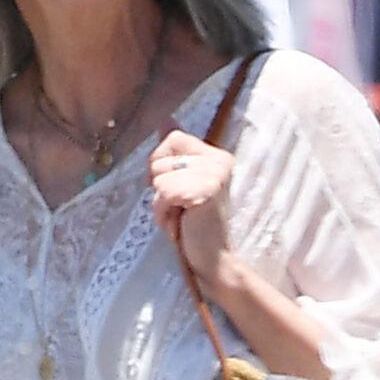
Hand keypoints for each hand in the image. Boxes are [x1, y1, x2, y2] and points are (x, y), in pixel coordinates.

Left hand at [150, 129, 239, 295]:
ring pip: (159, 179)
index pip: (173, 138)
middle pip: (161, 160)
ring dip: (161, 204)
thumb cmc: (195, 224)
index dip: (160, 164)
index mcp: (216, 156)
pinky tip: (179, 223)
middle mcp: (219, 161)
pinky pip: (164, 193)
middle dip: (160, 189)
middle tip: (180, 208)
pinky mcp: (206, 191)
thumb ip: (175, 153)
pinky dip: (163, 213)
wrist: (213, 259)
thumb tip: (165, 120)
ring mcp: (215, 175)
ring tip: (181, 217)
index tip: (172, 188)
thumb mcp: (183, 183)